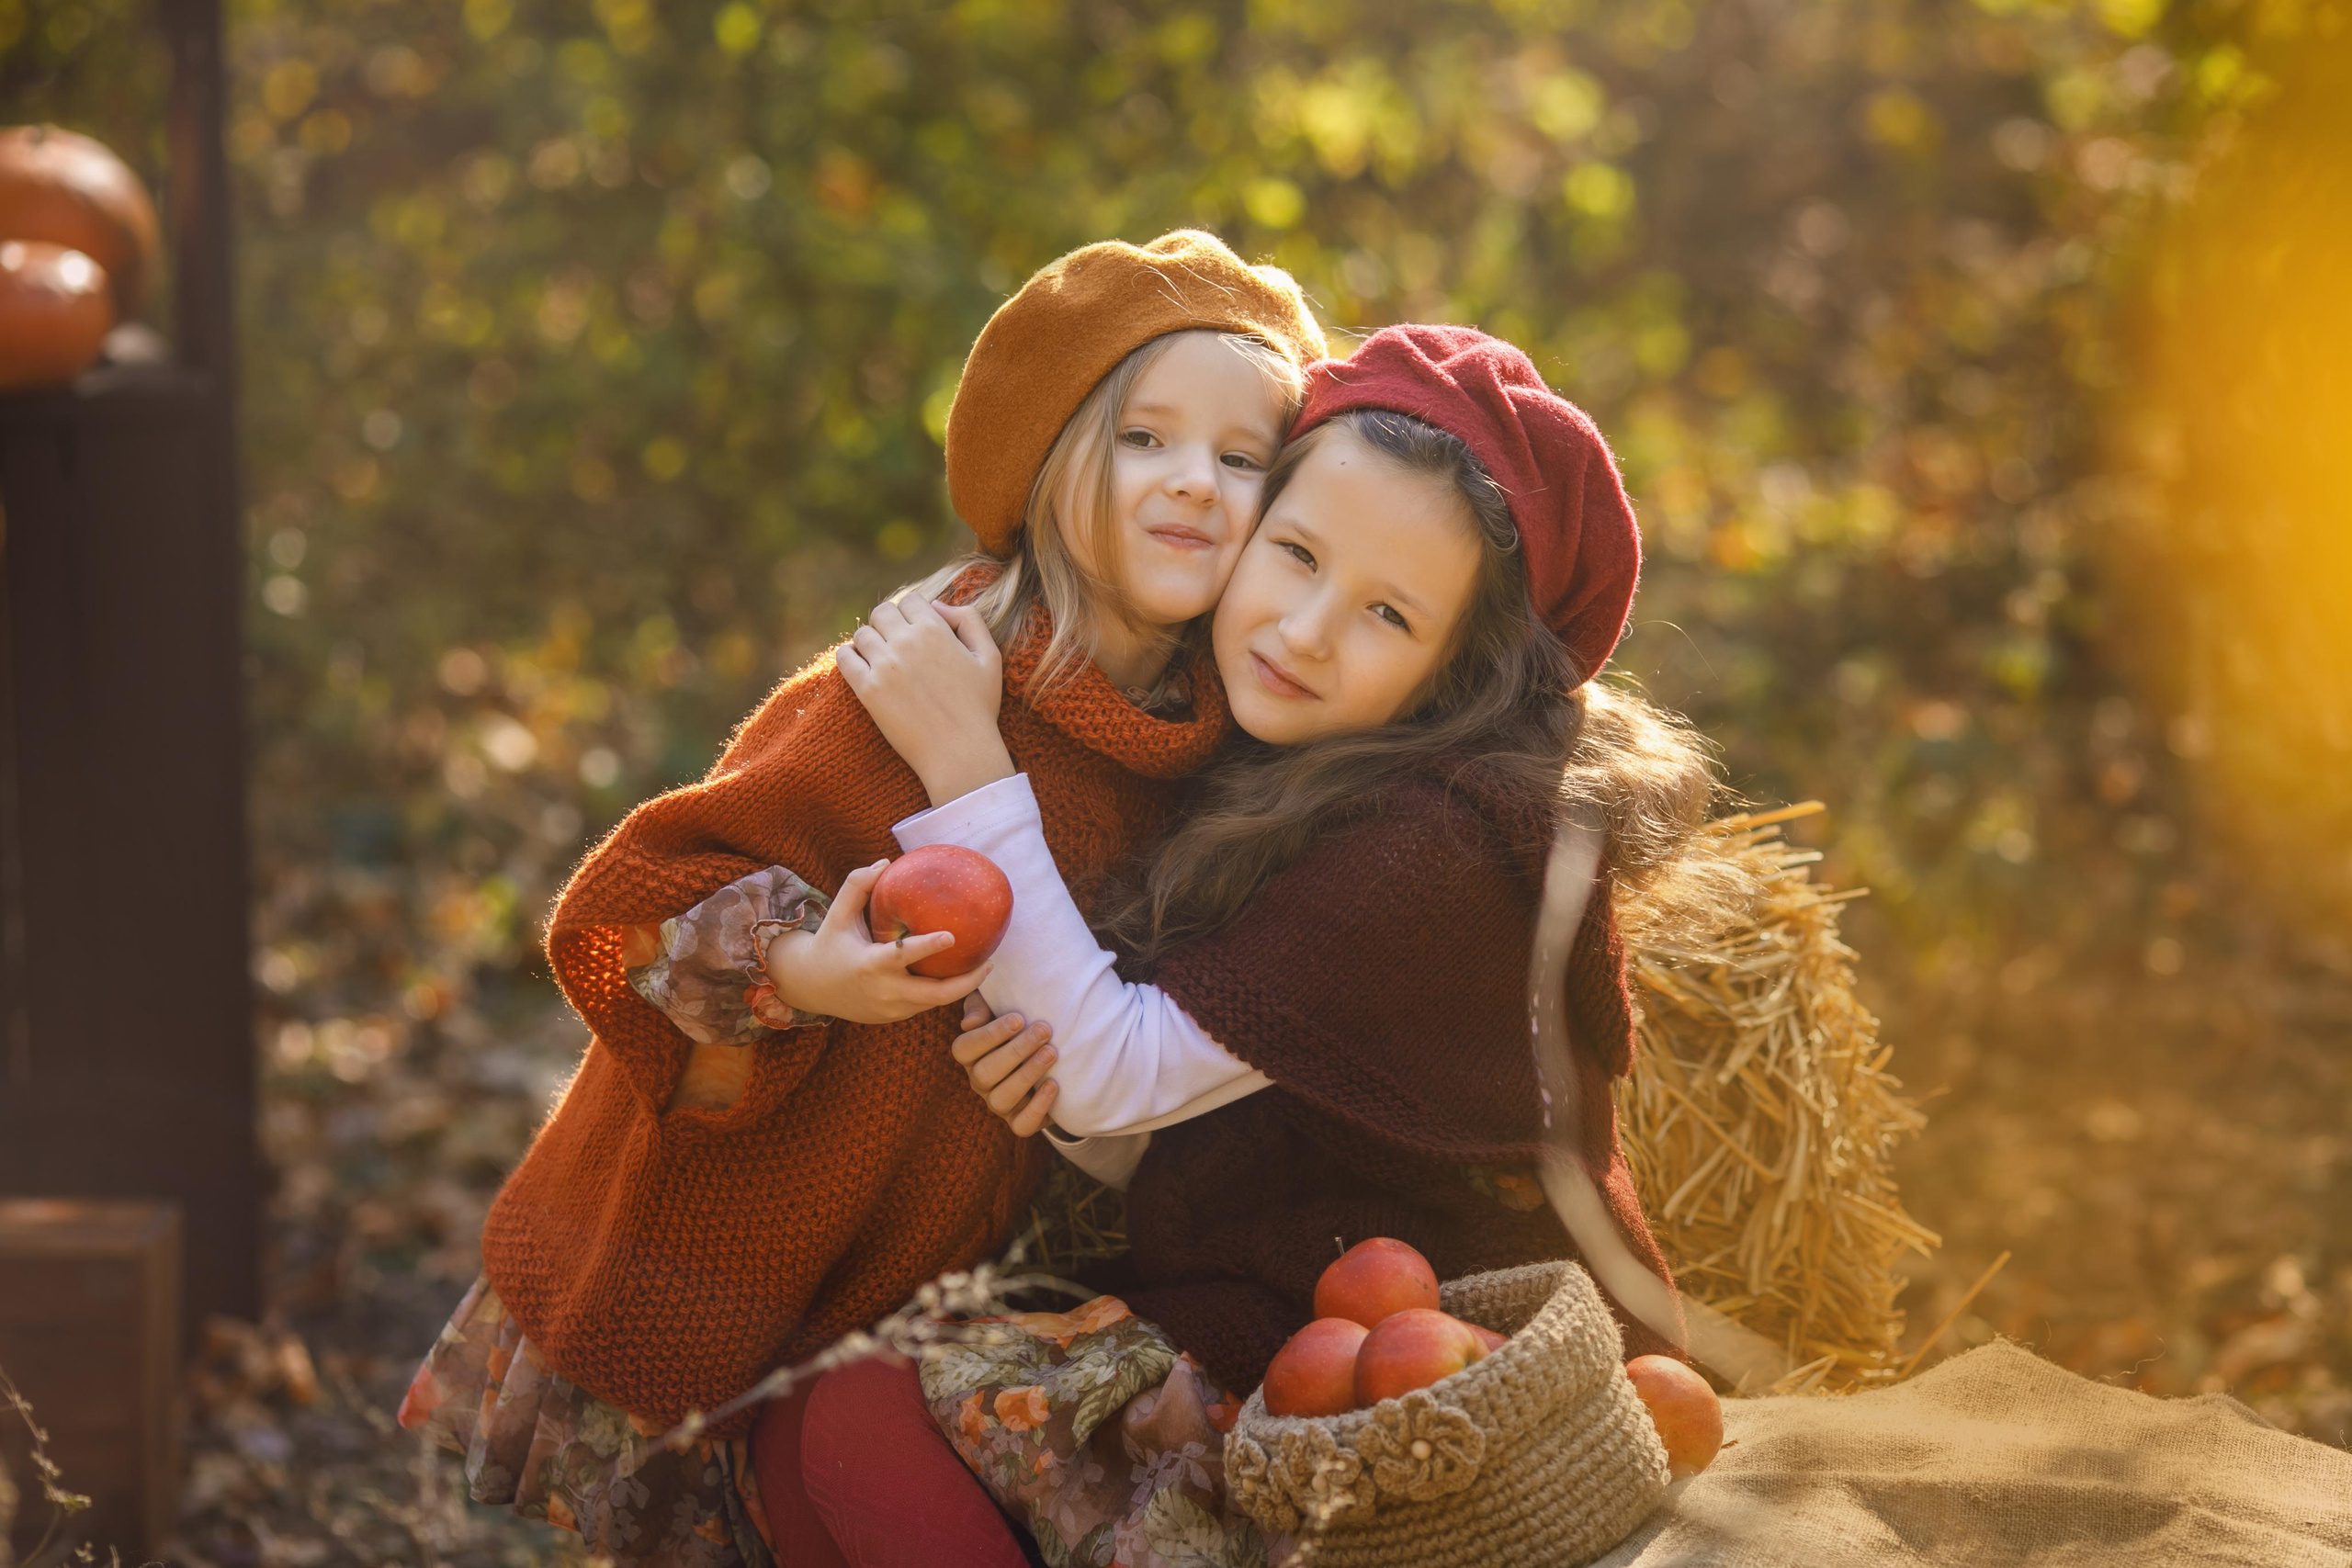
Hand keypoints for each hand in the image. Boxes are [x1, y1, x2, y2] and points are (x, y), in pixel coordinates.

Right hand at [764, 860, 990, 1024]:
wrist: (809, 987)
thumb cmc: (829, 943)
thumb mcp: (838, 913)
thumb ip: (858, 885)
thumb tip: (886, 862)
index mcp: (869, 963)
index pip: (903, 956)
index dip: (928, 946)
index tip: (953, 936)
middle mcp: (883, 990)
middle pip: (934, 995)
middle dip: (966, 983)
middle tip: (988, 963)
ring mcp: (889, 1009)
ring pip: (934, 1002)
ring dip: (959, 989)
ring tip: (982, 967)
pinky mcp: (892, 1018)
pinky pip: (924, 1006)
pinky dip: (942, 993)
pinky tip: (959, 976)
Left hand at [837, 596, 1014, 805]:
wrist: (959, 752)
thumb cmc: (978, 707)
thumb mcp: (990, 657)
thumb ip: (969, 620)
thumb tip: (937, 604)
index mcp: (935, 630)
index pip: (910, 600)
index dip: (912, 612)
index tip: (915, 630)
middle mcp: (906, 642)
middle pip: (882, 612)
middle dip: (889, 623)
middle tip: (897, 644)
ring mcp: (884, 666)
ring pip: (862, 633)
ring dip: (870, 641)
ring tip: (881, 658)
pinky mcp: (867, 690)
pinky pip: (844, 657)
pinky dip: (849, 656)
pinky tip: (861, 667)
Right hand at [951, 991, 1059, 1136]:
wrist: (1044, 1046)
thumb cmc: (1017, 1021)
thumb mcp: (996, 1004)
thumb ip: (980, 1005)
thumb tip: (969, 1023)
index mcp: (970, 1054)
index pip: (965, 1048)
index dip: (989, 1035)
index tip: (1019, 1018)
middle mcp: (979, 1081)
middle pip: (985, 1073)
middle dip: (1016, 1051)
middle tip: (1044, 1031)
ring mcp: (997, 1103)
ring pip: (1001, 1099)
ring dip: (1027, 1074)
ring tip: (1052, 1053)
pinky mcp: (1019, 1120)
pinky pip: (1022, 1125)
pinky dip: (1038, 1107)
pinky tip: (1053, 1084)